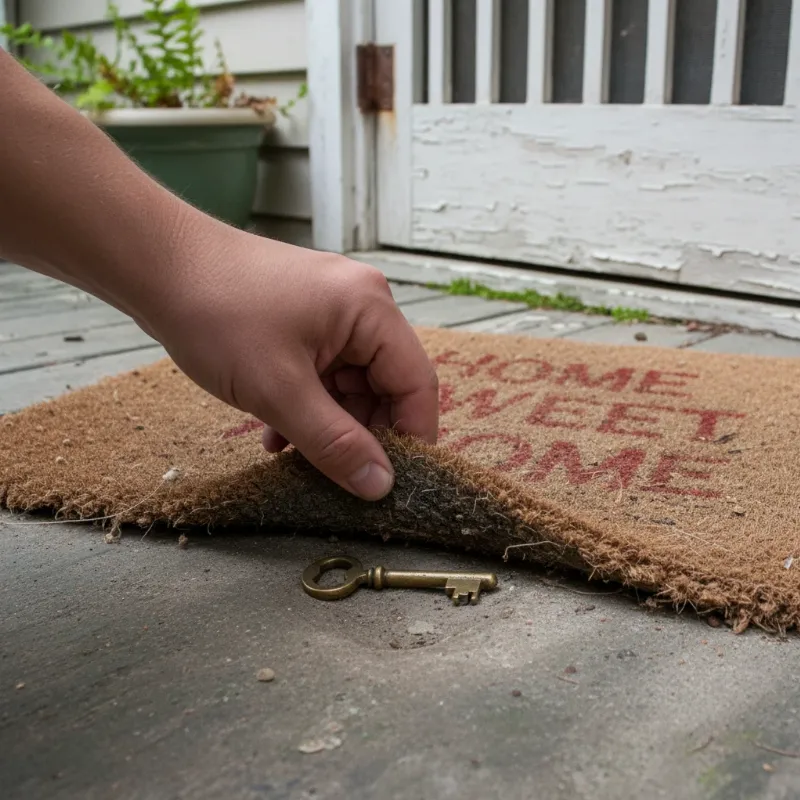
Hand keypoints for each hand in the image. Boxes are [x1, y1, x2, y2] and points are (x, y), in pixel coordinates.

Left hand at [139, 221, 438, 500]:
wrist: (156, 265)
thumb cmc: (217, 315)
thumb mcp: (279, 391)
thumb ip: (335, 443)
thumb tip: (380, 485)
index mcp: (371, 310)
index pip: (416, 384)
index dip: (412, 438)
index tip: (394, 483)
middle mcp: (361, 305)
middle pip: (384, 386)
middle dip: (360, 434)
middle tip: (336, 475)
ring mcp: (331, 310)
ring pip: (350, 385)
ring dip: (327, 424)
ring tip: (292, 455)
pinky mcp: (304, 319)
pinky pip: (322, 373)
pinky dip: (306, 406)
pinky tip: (275, 433)